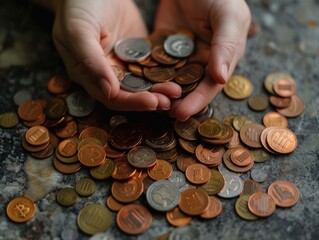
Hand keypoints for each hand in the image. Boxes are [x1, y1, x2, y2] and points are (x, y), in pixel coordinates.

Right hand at [53, 0, 180, 110]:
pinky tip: (178, 75)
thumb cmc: (79, 7)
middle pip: (131, 94)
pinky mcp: (139, 53)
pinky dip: (164, 73)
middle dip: (150, 99)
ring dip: (160, 88)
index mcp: (88, 75)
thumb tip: (109, 92)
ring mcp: (125, 63)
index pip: (112, 97)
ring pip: (144, 83)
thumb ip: (91, 61)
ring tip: (176, 91)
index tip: (152, 102)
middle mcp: (108, 74)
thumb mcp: (78, 31)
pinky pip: (153, 66)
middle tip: (169, 101)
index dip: (131, 102)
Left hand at [155, 0, 250, 119]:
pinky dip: (147, 74)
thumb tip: (221, 78)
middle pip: (188, 88)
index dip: (196, 101)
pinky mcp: (163, 50)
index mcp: (222, 60)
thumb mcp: (228, 17)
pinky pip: (155, 65)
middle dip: (175, 101)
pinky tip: (137, 83)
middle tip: (160, 110)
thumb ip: (226, 46)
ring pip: (170, 80)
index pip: (209, 86)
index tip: (181, 113)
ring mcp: (181, 57)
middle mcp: (201, 63)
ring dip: (159, 91)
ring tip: (147, 101)